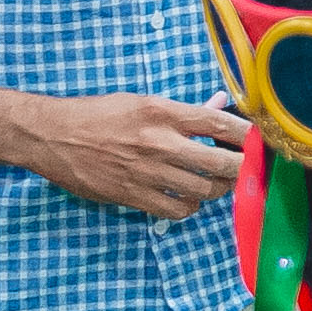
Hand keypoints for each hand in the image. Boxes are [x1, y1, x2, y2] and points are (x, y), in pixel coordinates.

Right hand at [7, 90, 254, 220]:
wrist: (52, 134)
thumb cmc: (97, 114)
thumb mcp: (140, 101)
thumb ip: (181, 110)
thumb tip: (218, 105)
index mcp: (163, 111)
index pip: (221, 124)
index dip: (248, 136)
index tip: (259, 141)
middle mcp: (159, 142)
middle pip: (222, 163)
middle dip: (239, 169)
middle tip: (241, 169)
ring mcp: (147, 171)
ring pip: (204, 190)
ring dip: (216, 190)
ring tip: (214, 184)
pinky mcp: (133, 195)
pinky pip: (177, 209)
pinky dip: (189, 207)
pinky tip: (186, 199)